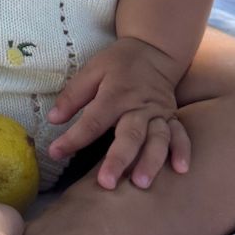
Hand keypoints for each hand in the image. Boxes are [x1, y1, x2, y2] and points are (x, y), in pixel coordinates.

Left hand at [45, 37, 190, 189]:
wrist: (153, 51)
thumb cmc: (118, 64)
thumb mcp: (91, 70)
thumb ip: (73, 95)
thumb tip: (53, 119)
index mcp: (114, 94)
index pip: (92, 121)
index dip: (73, 138)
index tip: (55, 153)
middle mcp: (138, 106)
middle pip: (129, 135)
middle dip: (118, 159)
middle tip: (106, 183)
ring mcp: (158, 113)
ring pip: (157, 139)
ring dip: (150, 161)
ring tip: (141, 184)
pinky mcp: (173, 117)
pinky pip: (180, 135)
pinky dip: (182, 151)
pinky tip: (180, 169)